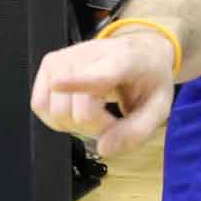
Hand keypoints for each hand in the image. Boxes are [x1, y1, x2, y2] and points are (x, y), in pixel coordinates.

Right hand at [31, 24, 178, 157]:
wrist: (142, 51)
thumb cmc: (150, 80)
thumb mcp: (160, 107)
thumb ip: (136, 130)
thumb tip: (103, 150)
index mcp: (125, 60)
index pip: (97, 73)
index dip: (77, 81)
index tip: (57, 84)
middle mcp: (89, 53)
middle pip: (78, 111)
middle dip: (95, 128)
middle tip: (112, 121)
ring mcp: (65, 57)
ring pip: (54, 110)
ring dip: (74, 125)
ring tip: (96, 113)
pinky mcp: (49, 64)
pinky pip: (39, 105)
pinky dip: (57, 118)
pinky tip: (77, 111)